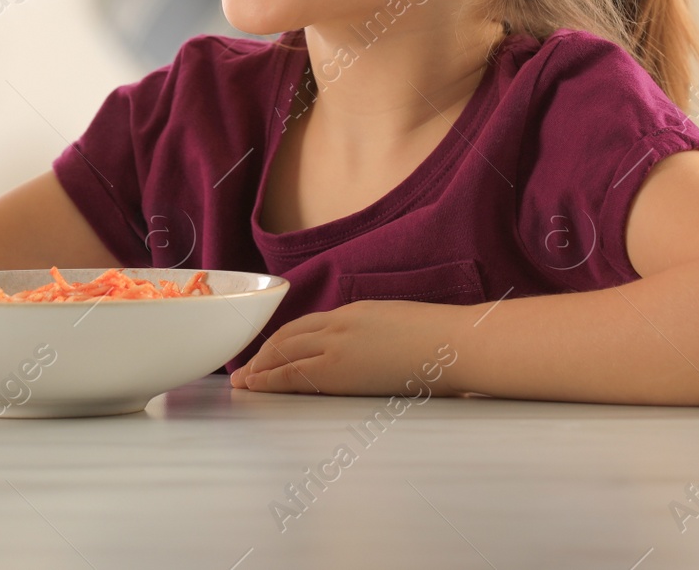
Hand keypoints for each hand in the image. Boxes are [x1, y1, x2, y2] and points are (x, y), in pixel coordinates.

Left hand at [229, 299, 465, 396]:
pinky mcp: (340, 370)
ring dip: (260, 368)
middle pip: (289, 338)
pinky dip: (270, 379)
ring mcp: (338, 346)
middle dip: (264, 354)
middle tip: (246, 368)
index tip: (272, 350)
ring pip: (286, 354)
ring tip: (244, 381)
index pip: (308, 325)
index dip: (285, 339)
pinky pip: (294, 374)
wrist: (454, 343)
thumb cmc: (442, 341)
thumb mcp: (401, 328)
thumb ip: (377, 337)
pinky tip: (256, 385)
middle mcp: (340, 325)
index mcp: (356, 312)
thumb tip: (374, 355)